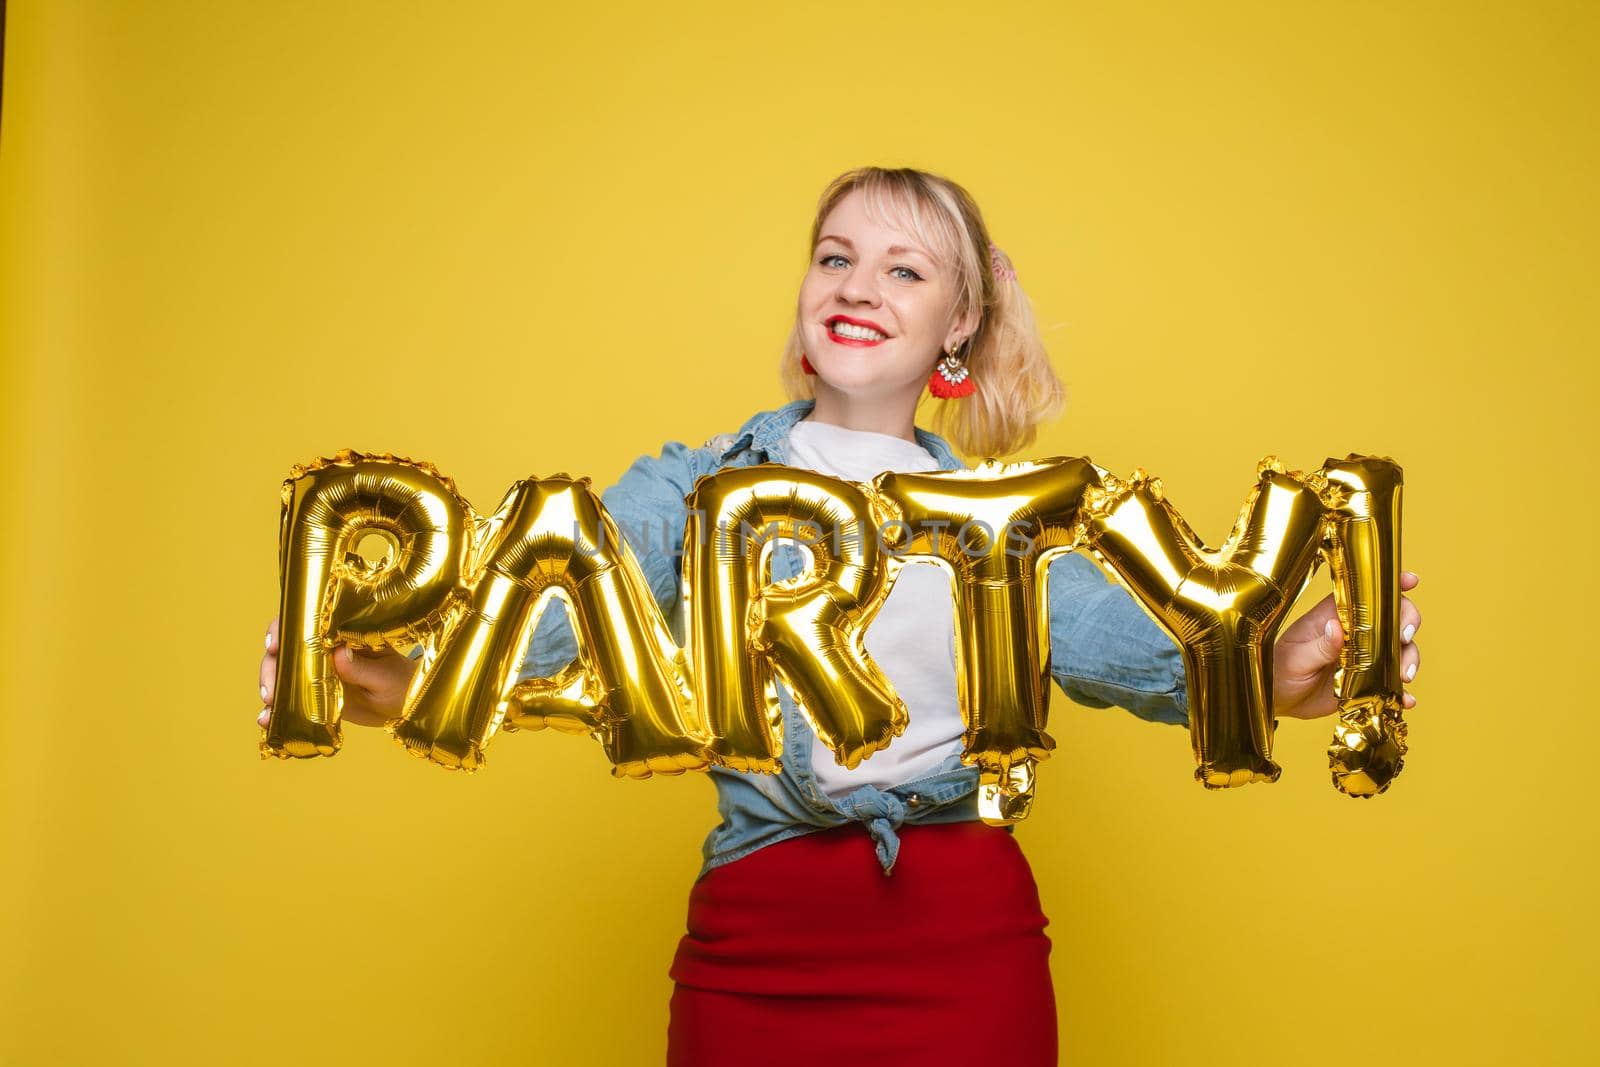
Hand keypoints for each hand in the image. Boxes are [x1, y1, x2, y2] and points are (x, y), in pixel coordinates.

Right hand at [257, 617, 418, 728]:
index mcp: (342, 633)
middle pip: (286, 646)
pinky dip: (276, 709)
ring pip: (281, 671)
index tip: (275, 644)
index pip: (309, 620)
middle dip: (272, 664)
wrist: (402, 707)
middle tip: (270, 688)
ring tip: (270, 705)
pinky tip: (268, 720)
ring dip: (270, 685)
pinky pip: (288, 698)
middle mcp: (324, 648)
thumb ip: (363, 668)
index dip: (286, 627)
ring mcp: (315, 670)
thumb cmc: (400, 683)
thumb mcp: (387, 676)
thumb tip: (339, 654)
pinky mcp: (311, 692)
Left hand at [1271, 571, 1421, 719]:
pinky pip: (1392, 683)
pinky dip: (1403, 691)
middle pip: (1392, 618)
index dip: (1389, 584)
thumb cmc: (1279, 670)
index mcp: (1333, 617)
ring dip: (1409, 658)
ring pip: (1399, 649)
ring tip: (1405, 675)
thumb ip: (1318, 646)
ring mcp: (1364, 657)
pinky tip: (1406, 699)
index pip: (1364, 594)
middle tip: (1404, 638)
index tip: (1410, 581)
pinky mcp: (1368, 681)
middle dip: (1408, 622)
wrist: (1278, 700)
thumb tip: (1336, 627)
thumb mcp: (1294, 658)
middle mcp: (1354, 634)